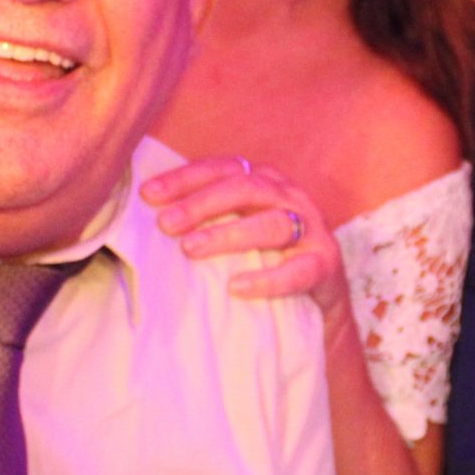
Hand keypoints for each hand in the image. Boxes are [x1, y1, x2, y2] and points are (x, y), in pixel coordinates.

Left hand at [142, 157, 348, 321]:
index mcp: (265, 181)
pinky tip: (237, 287)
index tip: (148, 194)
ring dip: (229, 234)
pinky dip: (268, 279)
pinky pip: (299, 270)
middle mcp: (289, 197)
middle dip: (202, 204)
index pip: (223, 169)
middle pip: (246, 189)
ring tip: (191, 249)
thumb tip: (147, 217)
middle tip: (166, 224)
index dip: (185, 178)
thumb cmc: (266, 261)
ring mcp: (312, 229)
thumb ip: (206, 219)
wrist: (318, 306)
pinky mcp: (327, 263)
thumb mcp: (237, 232)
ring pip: (272, 224)